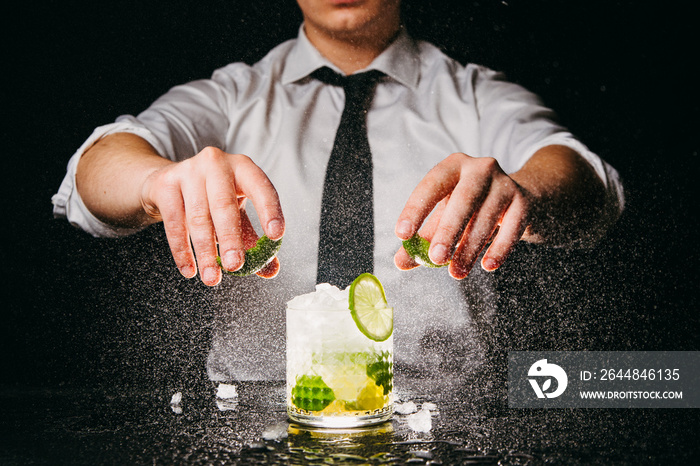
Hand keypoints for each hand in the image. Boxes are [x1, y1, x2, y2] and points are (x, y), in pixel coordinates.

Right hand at [140, 147, 284, 285]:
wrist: (169, 182)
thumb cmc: (213, 200)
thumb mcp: (237, 216)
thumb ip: (254, 242)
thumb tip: (271, 271)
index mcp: (243, 167)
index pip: (261, 187)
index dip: (269, 211)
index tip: (275, 236)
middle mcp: (217, 163)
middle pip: (224, 205)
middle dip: (230, 239)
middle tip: (235, 266)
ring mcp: (189, 171)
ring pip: (198, 217)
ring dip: (205, 252)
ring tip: (212, 278)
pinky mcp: (166, 184)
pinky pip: (174, 223)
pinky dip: (182, 250)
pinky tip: (190, 270)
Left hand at [394, 153, 530, 278]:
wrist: (518, 199)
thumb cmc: (470, 209)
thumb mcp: (443, 218)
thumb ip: (422, 239)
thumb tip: (401, 262)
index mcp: (453, 166)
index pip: (431, 185)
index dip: (415, 209)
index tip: (402, 235)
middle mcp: (480, 168)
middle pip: (463, 200)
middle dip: (448, 231)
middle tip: (435, 259)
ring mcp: (505, 183)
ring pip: (486, 218)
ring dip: (470, 248)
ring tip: (456, 272)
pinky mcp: (524, 202)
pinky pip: (512, 228)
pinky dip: (499, 248)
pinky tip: (487, 266)